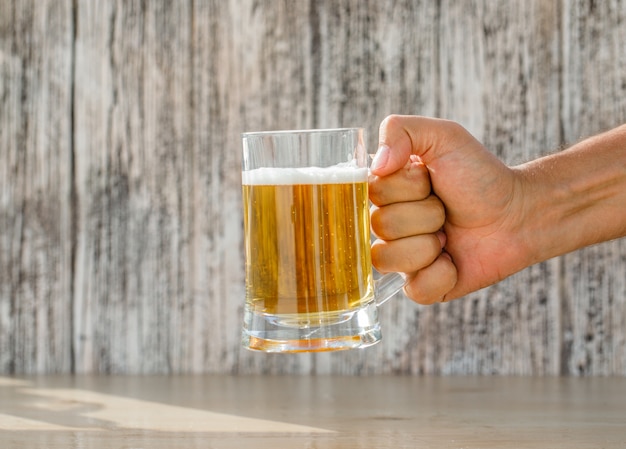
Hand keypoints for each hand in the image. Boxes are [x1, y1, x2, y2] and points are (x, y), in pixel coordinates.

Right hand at [369, 115, 525, 303]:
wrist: (519, 213)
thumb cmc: (479, 174)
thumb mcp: (443, 136)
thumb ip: (400, 130)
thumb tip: (376, 165)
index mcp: (385, 192)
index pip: (371, 194)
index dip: (406, 188)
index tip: (429, 181)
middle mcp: (387, 225)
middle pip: (382, 227)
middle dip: (425, 215)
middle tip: (446, 210)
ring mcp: (402, 258)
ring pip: (390, 260)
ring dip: (429, 246)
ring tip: (449, 235)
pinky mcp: (422, 286)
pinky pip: (415, 289)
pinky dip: (441, 275)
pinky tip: (454, 261)